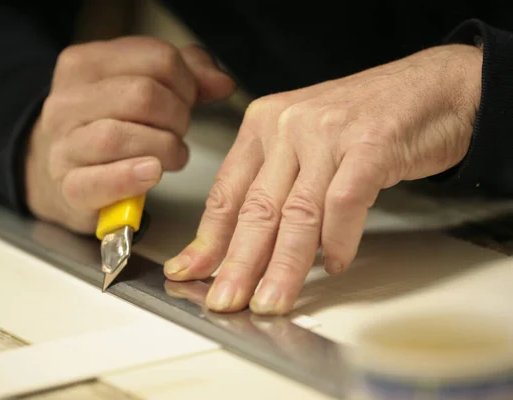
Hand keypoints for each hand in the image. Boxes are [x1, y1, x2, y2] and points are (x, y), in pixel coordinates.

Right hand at [25, 36, 234, 232]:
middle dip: (177, 116)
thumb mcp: (140, 86)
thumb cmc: (109, 126)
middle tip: (179, 130)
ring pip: (119, 136)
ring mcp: (63, 144)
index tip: (188, 99)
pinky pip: (99, 181)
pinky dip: (131, 178)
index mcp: (86, 63)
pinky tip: (151, 173)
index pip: (156, 58)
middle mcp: (67, 100)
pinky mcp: (68, 186)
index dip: (188, 82)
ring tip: (172, 155)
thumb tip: (222, 83)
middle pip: (142, 95)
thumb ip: (186, 75)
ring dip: (163, 149)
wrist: (61, 173)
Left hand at [165, 44, 481, 314]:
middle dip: (238, 264)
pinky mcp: (369, 144)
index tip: (191, 270)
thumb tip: (254, 247)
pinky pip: (344, 204)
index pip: (227, 192)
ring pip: (296, 214)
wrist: (435, 86)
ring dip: (283, 267)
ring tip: (271, 301)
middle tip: (225, 300)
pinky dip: (338, 241)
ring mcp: (328, 133)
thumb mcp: (306, 143)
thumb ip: (278, 187)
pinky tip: (335, 265)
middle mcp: (289, 125)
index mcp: (264, 123)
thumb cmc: (368, 118)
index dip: (209, 239)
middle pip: (256, 208)